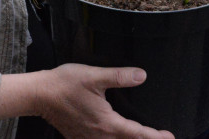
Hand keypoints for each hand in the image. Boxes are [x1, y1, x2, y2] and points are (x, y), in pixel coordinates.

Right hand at [39, 64, 174, 138]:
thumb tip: (142, 76)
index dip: (155, 137)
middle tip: (160, 138)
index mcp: (107, 123)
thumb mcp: (94, 76)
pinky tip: (113, 136)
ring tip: (139, 137)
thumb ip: (119, 76)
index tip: (169, 137)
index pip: (137, 134)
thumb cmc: (64, 84)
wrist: (39, 95)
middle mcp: (99, 136)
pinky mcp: (78, 137)